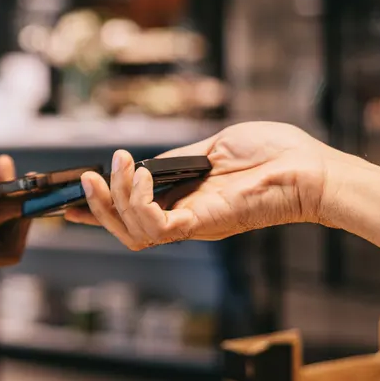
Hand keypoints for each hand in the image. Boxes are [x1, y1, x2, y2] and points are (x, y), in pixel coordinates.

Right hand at [64, 122, 331, 249]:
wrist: (309, 168)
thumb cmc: (274, 154)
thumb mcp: (214, 148)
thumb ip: (180, 159)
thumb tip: (146, 162)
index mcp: (187, 202)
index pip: (134, 216)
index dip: (100, 213)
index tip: (70, 204)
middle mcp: (186, 219)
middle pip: (125, 231)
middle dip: (97, 208)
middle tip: (88, 177)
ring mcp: (193, 224)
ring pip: (133, 232)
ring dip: (114, 199)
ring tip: (118, 166)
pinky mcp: (203, 223)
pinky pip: (155, 225)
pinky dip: (138, 201)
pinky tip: (142, 174)